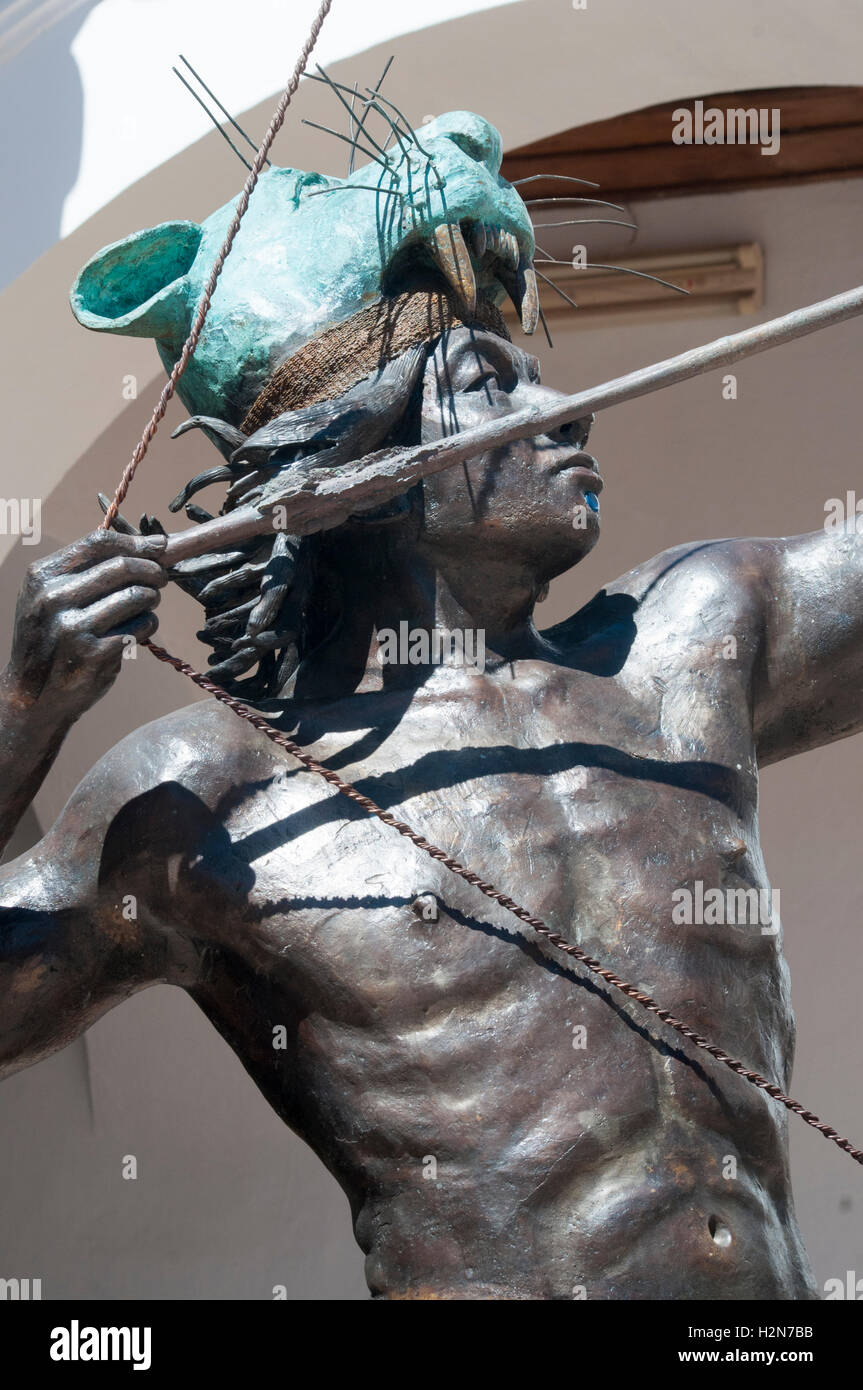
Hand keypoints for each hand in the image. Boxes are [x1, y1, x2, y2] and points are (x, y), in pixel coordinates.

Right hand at [5, 529, 168, 719]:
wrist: (34, 697)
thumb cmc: (51, 638)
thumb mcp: (51, 597)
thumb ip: (88, 569)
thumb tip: (151, 544)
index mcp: (42, 576)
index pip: (98, 543)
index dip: (136, 543)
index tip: (158, 546)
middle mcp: (53, 599)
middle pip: (122, 567)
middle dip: (152, 570)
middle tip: (161, 578)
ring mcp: (73, 628)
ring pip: (137, 595)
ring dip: (152, 598)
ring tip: (148, 603)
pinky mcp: (94, 655)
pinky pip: (141, 626)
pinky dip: (148, 624)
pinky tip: (138, 629)